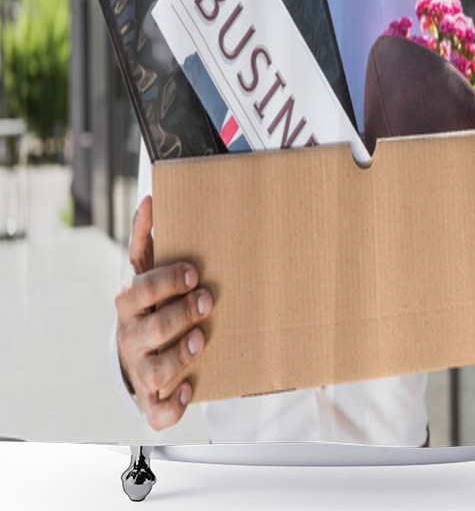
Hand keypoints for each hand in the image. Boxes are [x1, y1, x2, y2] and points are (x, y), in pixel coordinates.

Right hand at [115, 196, 213, 430]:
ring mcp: (140, 369)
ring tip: (202, 340)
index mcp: (130, 305)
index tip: (194, 272)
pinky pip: (158, 411)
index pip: (139, 290)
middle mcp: (131, 337)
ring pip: (154, 370)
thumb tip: (151, 200)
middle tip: (208, 301)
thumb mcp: (147, 271)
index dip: (166, 281)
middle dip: (181, 314)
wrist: (142, 351)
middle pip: (151, 328)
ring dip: (180, 355)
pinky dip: (174, 403)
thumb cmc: (152, 304)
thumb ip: (147, 239)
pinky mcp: (152, 399)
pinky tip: (190, 386)